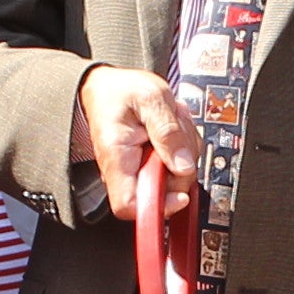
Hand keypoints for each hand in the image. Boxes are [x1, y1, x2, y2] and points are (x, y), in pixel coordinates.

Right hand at [75, 65, 201, 226]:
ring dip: (184, 151)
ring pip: (173, 179)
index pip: (128, 206)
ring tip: (172, 123)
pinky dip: (181, 149)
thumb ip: (168, 132)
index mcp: (117, 157)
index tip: (181, 193)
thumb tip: (183, 166)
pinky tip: (171, 130)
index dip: (158, 207)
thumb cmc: (121, 91)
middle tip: (178, 132)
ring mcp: (136, 171)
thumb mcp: (151, 99)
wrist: (109, 87)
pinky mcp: (148, 167)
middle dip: (182, 165)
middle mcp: (123, 171)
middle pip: (162, 193)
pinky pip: (173, 168)